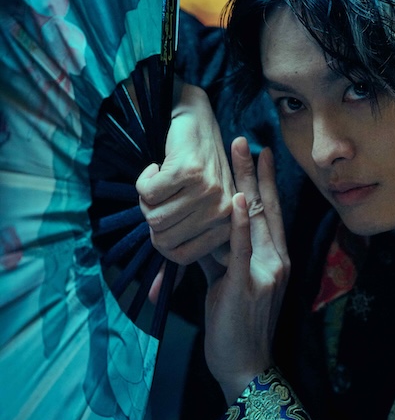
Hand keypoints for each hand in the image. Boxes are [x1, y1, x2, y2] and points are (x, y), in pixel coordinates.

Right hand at [136, 80, 234, 267]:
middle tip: (161, 192)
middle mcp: (222, 211)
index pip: (177, 256)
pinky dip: (144, 179)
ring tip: (162, 179)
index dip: (160, 236)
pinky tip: (158, 166)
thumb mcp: (192, 214)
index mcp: (227, 226)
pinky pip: (148, 192)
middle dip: (150, 214)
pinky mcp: (190, 173)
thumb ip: (177, 252)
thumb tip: (153, 297)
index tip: (168, 211)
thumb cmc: (193, 172)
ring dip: (146, 196)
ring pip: (153, 215)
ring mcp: (208, 192)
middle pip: (161, 236)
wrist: (196, 123)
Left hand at [199, 136, 289, 405]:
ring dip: (246, 183)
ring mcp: (265, 272)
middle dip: (254, 172)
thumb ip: (221, 255)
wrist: (246, 368)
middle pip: (264, 208)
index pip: (270, 213)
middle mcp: (277, 261)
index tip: (259, 154)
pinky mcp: (246, 286)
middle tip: (245, 140)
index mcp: (275, 260)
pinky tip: (233, 197)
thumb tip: (206, 230)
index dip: (264, 182)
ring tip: (240, 153)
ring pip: (254, 219)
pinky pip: (241, 248)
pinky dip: (236, 222)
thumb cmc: (236, 328)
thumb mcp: (229, 284)